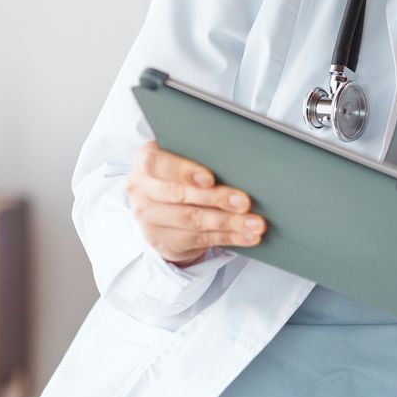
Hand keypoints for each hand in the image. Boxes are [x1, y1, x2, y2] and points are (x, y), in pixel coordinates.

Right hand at [125, 140, 265, 266]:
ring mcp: (149, 220)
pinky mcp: (163, 242)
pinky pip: (199, 240)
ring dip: (229, 223)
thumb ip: (197, 155)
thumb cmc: (177, 174)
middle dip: (216, 199)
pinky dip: (228, 237)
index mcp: (144, 162)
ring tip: (254, 223)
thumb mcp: (179, 158)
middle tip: (245, 202)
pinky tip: (247, 236)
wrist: (159, 208)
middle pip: (179, 196)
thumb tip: (237, 158)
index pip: (155, 164)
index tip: (210, 179)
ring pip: (193, 222)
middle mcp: (141, 191)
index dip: (183, 171)